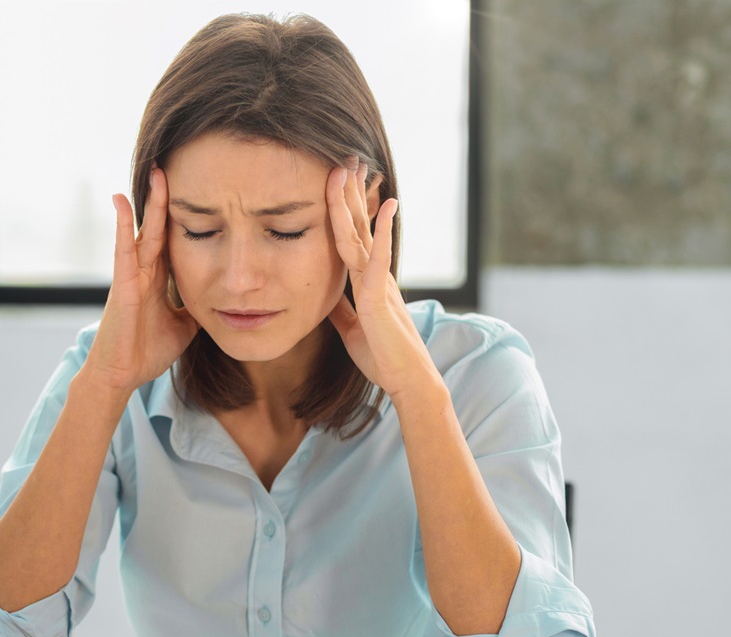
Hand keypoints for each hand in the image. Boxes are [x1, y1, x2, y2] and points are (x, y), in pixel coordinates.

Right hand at [82, 168, 197, 395]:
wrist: (123, 375)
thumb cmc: (147, 351)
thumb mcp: (184, 326)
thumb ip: (197, 307)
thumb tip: (220, 298)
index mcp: (159, 279)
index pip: (174, 239)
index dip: (183, 216)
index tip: (197, 190)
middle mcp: (145, 271)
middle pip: (160, 227)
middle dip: (167, 198)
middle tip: (174, 166)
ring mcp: (132, 275)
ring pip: (143, 230)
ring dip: (149, 202)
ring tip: (156, 171)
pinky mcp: (122, 284)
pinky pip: (123, 249)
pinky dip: (122, 224)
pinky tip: (122, 200)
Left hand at [326, 161, 438, 398]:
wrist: (406, 381)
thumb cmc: (383, 358)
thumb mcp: (351, 329)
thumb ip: (340, 308)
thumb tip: (324, 295)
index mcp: (366, 281)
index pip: (351, 239)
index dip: (343, 210)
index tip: (336, 183)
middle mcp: (374, 275)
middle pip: (358, 227)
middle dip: (350, 194)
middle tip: (345, 160)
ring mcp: (379, 283)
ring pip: (363, 236)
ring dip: (358, 202)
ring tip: (356, 170)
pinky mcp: (381, 297)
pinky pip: (378, 260)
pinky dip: (380, 232)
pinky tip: (385, 207)